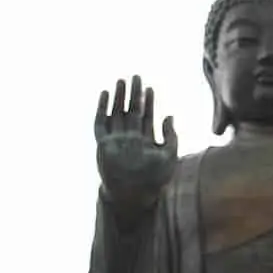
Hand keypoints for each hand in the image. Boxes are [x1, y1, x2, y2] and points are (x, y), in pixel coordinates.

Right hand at [95, 75, 177, 202]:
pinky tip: (105, 95)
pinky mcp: (103, 144)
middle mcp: (130, 138)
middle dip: (134, 95)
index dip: (149, 102)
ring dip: (119, 97)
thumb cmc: (153, 181)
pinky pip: (100, 123)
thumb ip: (171, 137)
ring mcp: (116, 140)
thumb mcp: (169, 157)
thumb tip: (170, 116)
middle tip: (136, 77)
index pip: (146, 116)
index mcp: (145, 141)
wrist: (133, 195)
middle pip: (131, 111)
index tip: (151, 88)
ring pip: (117, 113)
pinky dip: (102, 108)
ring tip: (121, 80)